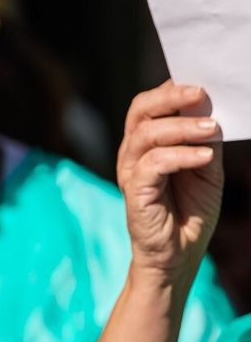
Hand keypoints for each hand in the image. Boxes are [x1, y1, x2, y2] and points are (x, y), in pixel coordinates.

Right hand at [118, 82, 222, 284]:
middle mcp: (133, 153)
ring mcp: (130, 172)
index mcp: (146, 143)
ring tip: (211, 129)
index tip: (203, 84)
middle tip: (200, 93)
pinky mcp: (134, 192)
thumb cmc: (190, 212)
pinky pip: (153, 164)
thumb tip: (208, 106)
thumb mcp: (206, 167)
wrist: (178, 256)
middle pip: (140, 110)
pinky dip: (181, 155)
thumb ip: (204, 139)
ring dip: (181, 127)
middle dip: (170, 97)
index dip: (171, 90)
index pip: (149, 104)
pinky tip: (204, 157)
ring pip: (146, 133)